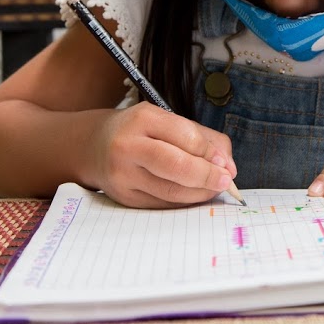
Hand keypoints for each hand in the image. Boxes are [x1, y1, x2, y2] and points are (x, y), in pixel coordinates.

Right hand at [90, 102, 237, 207]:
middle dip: (208, 176)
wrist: (95, 147)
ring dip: (200, 193)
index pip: (186, 137)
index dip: (211, 154)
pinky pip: (163, 204)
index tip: (226, 163)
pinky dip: (184, 202)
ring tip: (213, 188)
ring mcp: (123, 175)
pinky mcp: (124, 198)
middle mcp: (129, 146)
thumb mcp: (166, 121)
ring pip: (172, 191)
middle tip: (225, 181)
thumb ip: (203, 138)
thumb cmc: (140, 131)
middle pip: (178, 167)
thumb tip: (229, 166)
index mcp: (144, 119)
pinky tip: (193, 195)